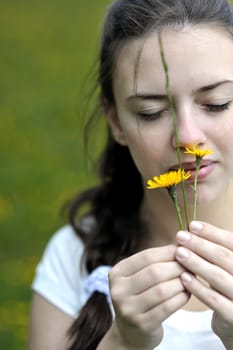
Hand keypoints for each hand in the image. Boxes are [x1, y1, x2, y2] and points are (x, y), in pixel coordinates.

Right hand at [108, 245, 189, 349]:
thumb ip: (154, 262)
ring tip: (190, 279)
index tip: (184, 250)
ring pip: (163, 290)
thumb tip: (181, 246)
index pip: (146, 256)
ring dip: (181, 283)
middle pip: (155, 272)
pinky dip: (181, 298)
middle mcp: (119, 290)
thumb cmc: (139, 296)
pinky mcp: (142, 324)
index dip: (168, 252)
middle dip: (177, 267)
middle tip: (191, 266)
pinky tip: (187, 293)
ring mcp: (128, 309)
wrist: (129, 333)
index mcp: (117, 272)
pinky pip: (168, 307)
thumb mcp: (138, 277)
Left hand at [175, 221, 232, 347]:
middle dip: (200, 245)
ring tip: (179, 253)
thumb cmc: (227, 286)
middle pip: (224, 257)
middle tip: (180, 236)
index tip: (192, 225)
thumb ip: (215, 249)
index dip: (212, 232)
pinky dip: (198, 287)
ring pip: (218, 277)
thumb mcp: (225, 265)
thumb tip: (191, 230)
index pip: (232, 242)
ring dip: (196, 263)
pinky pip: (214, 300)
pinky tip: (184, 277)